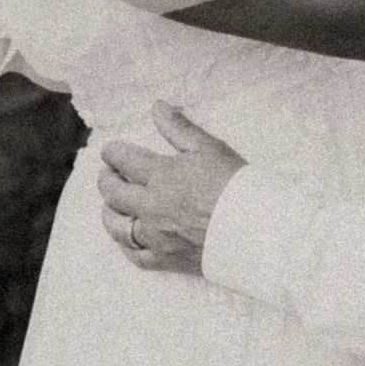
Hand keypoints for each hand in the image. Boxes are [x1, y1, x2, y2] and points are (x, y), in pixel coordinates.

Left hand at [98, 107, 244, 272]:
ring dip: (109, 212)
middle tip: (108, 174)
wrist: (258, 230)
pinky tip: (127, 237)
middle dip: (106, 180)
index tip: (110, 151)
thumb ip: (179, 127)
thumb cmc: (237, 185)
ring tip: (111, 205)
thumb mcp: (209, 148)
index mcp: (162, 175)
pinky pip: (135, 255)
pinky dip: (126, 245)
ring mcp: (156, 235)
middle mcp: (152, 206)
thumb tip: (157, 106)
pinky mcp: (166, 259)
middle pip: (113, 193)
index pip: (122, 160)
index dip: (112, 153)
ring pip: (116, 226)